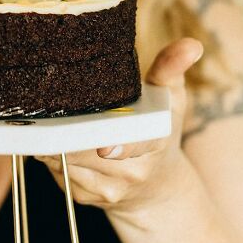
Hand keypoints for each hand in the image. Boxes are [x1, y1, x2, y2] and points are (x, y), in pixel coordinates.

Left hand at [34, 38, 202, 217]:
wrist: (156, 189)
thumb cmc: (159, 132)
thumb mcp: (170, 98)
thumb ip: (172, 68)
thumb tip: (191, 45)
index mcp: (154, 143)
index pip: (138, 144)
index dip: (120, 146)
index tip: (105, 147)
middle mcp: (132, 172)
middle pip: (87, 149)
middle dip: (67, 129)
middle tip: (52, 105)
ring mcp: (107, 188)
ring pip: (66, 159)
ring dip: (54, 138)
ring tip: (56, 117)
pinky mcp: (84, 197)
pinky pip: (56, 170)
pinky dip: (51, 152)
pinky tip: (60, 137)